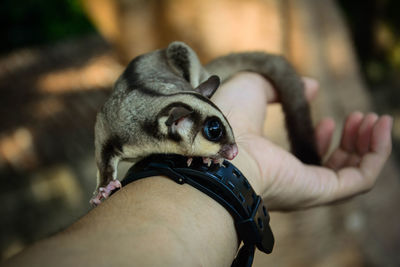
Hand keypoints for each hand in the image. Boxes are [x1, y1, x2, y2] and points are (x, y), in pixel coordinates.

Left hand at [212, 72, 392, 210]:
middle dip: (350, 142)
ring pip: (350, 175)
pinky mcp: (319, 191)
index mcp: (271, 163)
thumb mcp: (254, 87)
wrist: (217, 142)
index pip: (304, 161)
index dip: (320, 139)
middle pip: (332, 170)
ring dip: (367, 146)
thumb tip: (312, 86)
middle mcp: (289, 181)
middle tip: (357, 117)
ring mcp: (305, 188)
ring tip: (371, 119)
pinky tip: (379, 127)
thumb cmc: (226, 116)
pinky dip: (377, 154)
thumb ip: (284, 86)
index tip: (326, 119)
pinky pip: (360, 179)